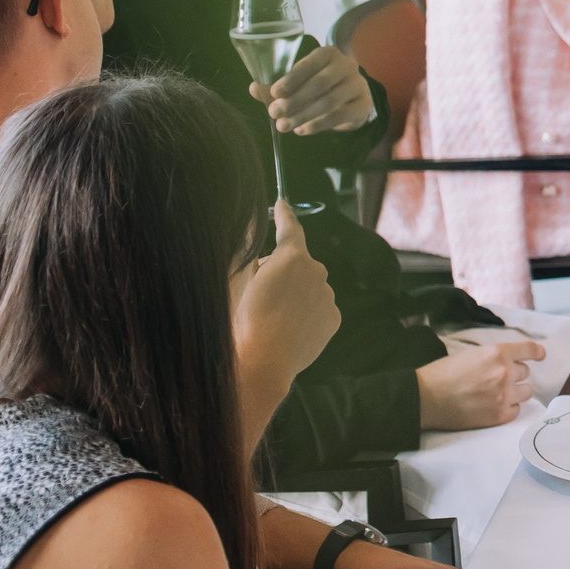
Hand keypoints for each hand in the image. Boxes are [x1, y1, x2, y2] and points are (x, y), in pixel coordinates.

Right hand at [235, 203, 339, 393]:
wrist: (262, 364)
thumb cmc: (243, 323)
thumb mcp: (236, 282)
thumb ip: (246, 250)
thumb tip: (251, 227)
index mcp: (291, 258)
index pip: (289, 228)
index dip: (284, 215)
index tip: (283, 204)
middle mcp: (317, 271)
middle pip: (296, 263)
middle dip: (280, 271)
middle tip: (258, 295)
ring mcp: (328, 295)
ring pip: (308, 287)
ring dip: (293, 294)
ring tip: (272, 318)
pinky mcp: (333, 318)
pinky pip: (317, 308)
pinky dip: (305, 314)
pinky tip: (288, 329)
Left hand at [258, 44, 376, 135]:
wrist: (351, 99)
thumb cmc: (319, 87)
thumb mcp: (299, 83)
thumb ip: (278, 87)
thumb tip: (253, 89)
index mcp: (328, 54)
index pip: (310, 63)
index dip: (292, 79)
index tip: (274, 93)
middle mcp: (347, 65)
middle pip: (320, 83)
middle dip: (294, 100)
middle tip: (274, 114)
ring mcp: (359, 84)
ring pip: (329, 101)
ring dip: (303, 115)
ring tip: (284, 126)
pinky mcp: (364, 104)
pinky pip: (340, 116)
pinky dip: (318, 125)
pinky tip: (302, 130)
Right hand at [416, 338, 545, 429]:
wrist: (426, 398)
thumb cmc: (443, 374)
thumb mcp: (473, 354)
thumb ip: (495, 357)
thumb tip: (510, 362)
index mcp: (498, 353)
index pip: (530, 350)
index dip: (537, 353)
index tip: (540, 356)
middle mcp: (505, 372)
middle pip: (525, 372)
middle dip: (514, 375)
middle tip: (495, 380)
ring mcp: (504, 395)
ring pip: (526, 391)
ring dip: (515, 392)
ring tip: (496, 395)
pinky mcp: (499, 415)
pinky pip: (517, 410)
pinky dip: (509, 408)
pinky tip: (493, 407)